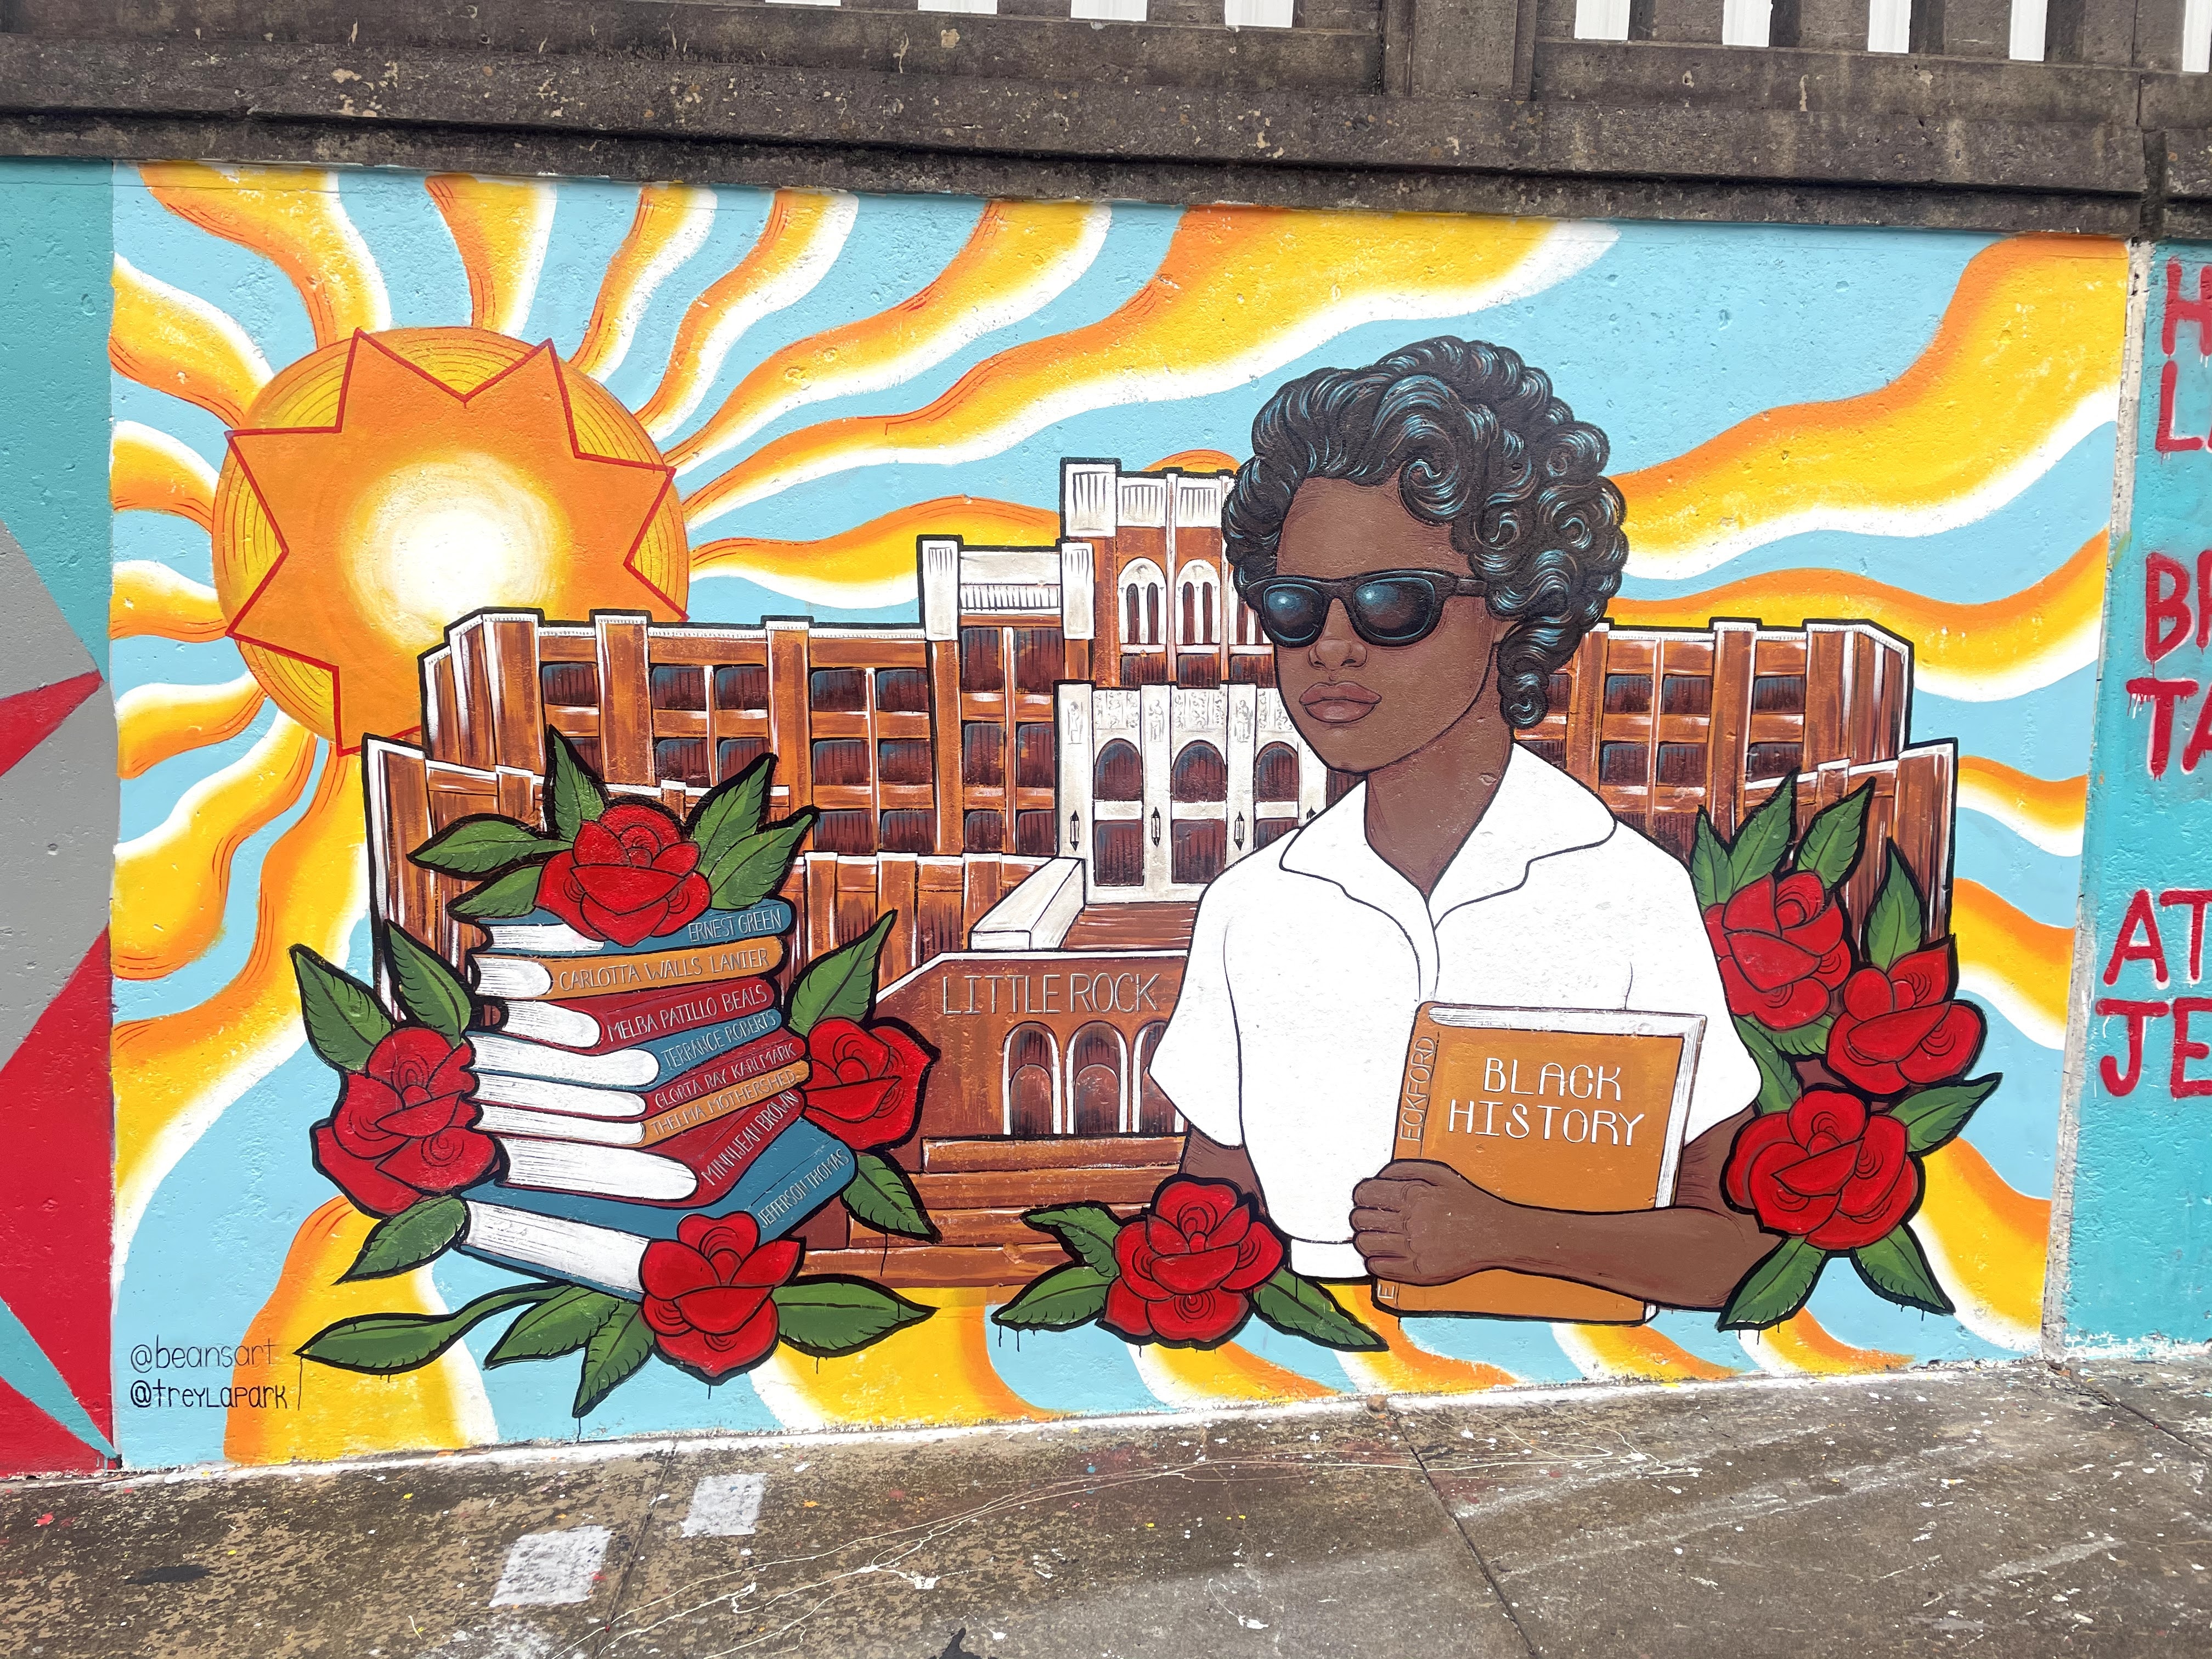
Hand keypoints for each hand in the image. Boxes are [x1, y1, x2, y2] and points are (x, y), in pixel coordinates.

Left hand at [1351, 1160, 1514, 1284]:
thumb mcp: (1441, 1175)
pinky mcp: (1419, 1271)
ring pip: (1365, 1244)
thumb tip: (1379, 1174)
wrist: (1497, 1234)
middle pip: (1361, 1219)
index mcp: (1414, 1195)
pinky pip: (1379, 1268)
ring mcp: (1414, 1248)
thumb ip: (1407, 1169)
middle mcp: (1411, 1221)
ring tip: (1374, 1237)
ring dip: (1364, 1240)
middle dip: (1361, 1217)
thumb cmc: (1470, 1203)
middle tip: (1369, 1219)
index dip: (1361, 1196)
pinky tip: (1383, 1256)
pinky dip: (1374, 1262)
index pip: (1365, 1194)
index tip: (1366, 1199)